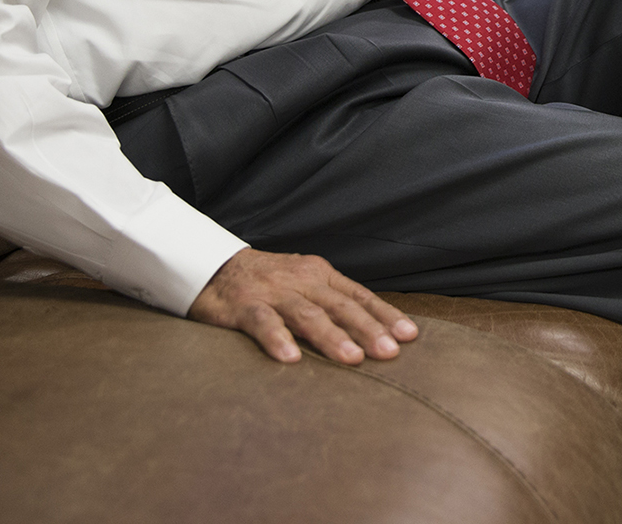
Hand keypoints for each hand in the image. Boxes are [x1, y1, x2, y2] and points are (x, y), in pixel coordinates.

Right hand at [189, 248, 417, 363]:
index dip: (384, 315)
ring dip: (332, 337)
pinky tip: (291, 359)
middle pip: (340, 306)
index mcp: (320, 274)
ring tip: (352, 359)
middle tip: (390, 352)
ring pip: (307, 314)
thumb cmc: (266, 281)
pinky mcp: (244, 306)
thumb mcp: (303, 283)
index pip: (358, 296)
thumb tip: (372, 332)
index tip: (409, 336)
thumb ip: (331, 302)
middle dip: (368, 329)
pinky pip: (263, 323)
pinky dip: (278, 340)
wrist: (212, 264)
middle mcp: (301, 281)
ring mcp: (273, 292)